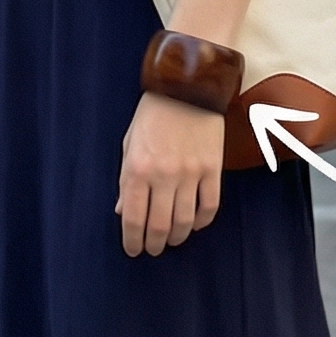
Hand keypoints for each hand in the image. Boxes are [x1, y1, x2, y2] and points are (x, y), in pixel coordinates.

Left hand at [116, 91, 224, 256]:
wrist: (187, 87)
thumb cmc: (153, 115)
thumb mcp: (129, 145)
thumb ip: (126, 180)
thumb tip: (122, 211)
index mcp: (137, 169)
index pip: (133, 218)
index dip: (132, 240)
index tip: (133, 249)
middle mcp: (163, 175)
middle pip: (159, 226)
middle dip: (154, 244)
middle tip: (153, 249)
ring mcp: (190, 173)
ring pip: (185, 221)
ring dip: (177, 237)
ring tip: (172, 239)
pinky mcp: (212, 168)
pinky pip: (210, 206)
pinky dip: (202, 222)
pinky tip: (195, 224)